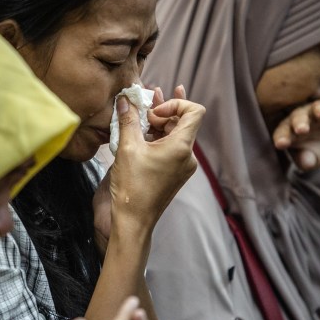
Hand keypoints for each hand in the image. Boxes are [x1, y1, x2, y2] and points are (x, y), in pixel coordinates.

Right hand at [109, 85, 202, 227]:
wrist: (133, 220)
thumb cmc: (132, 187)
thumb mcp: (127, 147)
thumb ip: (128, 119)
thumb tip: (125, 99)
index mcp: (182, 147)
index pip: (194, 111)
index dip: (176, 103)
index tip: (154, 112)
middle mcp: (187, 156)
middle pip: (182, 122)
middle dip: (162, 112)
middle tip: (141, 109)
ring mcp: (181, 166)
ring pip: (174, 135)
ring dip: (157, 124)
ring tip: (137, 116)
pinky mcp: (173, 173)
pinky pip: (169, 149)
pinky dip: (156, 138)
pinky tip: (138, 134)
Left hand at [272, 86, 319, 170]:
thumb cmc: (314, 150)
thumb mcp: (311, 158)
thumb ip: (306, 161)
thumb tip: (305, 165)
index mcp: (288, 130)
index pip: (282, 134)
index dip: (282, 139)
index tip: (281, 145)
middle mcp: (300, 117)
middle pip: (297, 119)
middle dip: (300, 124)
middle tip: (302, 130)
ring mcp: (317, 109)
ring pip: (316, 108)